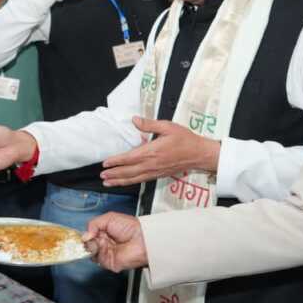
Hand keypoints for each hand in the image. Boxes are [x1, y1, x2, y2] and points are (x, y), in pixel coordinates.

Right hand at [83, 212, 146, 271]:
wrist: (140, 239)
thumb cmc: (130, 227)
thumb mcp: (109, 218)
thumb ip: (93, 224)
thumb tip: (84, 235)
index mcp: (104, 232)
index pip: (89, 235)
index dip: (85, 235)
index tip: (83, 235)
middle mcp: (105, 243)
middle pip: (88, 245)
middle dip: (88, 241)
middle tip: (92, 237)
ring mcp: (107, 253)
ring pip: (91, 253)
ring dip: (93, 246)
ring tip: (100, 241)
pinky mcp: (109, 262)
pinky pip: (98, 260)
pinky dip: (99, 253)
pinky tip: (104, 246)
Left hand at [100, 118, 219, 186]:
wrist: (199, 154)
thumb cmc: (184, 139)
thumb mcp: (167, 126)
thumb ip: (149, 124)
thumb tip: (134, 120)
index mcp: (152, 151)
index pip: (129, 158)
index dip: (116, 161)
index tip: (105, 163)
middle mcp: (152, 164)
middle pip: (129, 171)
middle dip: (114, 174)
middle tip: (102, 175)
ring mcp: (155, 171)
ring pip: (134, 178)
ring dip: (120, 181)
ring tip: (108, 182)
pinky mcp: (159, 175)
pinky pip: (142, 180)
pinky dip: (131, 182)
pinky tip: (125, 182)